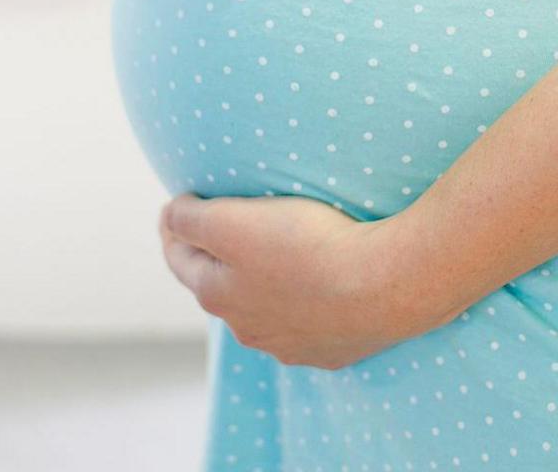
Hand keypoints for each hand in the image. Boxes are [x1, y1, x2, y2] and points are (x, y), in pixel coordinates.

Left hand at [159, 194, 462, 369]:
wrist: (387, 284)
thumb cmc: (308, 247)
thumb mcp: (232, 221)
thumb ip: (190, 219)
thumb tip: (170, 217)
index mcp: (217, 296)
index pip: (180, 259)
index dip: (174, 228)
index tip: (176, 206)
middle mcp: (248, 329)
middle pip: (221, 288)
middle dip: (218, 259)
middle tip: (225, 228)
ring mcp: (292, 345)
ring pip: (265, 310)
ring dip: (263, 285)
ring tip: (276, 256)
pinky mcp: (334, 350)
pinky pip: (310, 323)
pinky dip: (306, 303)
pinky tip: (321, 286)